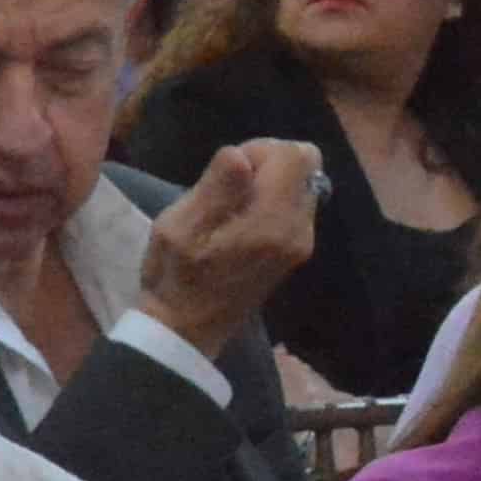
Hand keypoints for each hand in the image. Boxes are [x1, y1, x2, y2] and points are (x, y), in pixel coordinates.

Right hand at [132, 140, 319, 359]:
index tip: (226, 172)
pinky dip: (273, 200)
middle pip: (305, 164)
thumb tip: (240, 154)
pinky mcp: (297, 249)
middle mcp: (298, 229)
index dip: (257, 149)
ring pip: (303, 182)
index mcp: (271, 221)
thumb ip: (215, 189)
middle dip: (268, 162)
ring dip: (270, 181)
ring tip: (233, 206)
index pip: (292, 155)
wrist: (187, 330)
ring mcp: (302, 241)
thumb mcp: (177, 228)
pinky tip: (242, 221)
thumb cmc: (175, 277)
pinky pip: (296, 204)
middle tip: (230, 185)